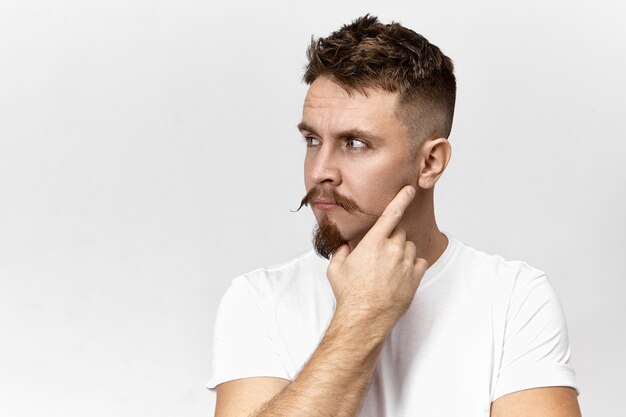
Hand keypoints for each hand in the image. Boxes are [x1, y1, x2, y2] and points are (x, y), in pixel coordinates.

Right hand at [327, 185, 428, 333]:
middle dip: (392, 238)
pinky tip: (400, 275)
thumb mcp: (336, 269)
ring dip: (402, 252)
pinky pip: (420, 262)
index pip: (391, 214)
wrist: (364, 318)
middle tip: (381, 254)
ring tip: (389, 268)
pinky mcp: (415, 278)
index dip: (401, 199)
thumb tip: (343, 246)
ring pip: (410, 247)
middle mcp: (392, 250)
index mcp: (373, 243)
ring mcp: (405, 264)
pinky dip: (412, 266)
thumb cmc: (349, 294)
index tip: (410, 190)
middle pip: (400, 232)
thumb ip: (340, 252)